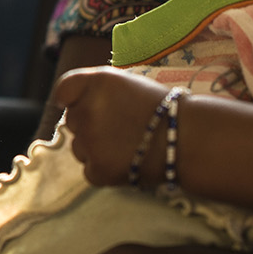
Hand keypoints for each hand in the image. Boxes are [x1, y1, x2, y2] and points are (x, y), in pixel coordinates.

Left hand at [47, 68, 168, 186]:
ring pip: (79, 147)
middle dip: (90, 124)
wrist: (189, 139)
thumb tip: (68, 100)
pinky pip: (90, 170)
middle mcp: (87, 111)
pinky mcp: (98, 170)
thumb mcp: (126, 84)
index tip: (80, 105)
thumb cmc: (161, 108)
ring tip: (128, 145)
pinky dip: (105, 169)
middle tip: (120, 127)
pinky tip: (128, 161)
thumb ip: (96, 90)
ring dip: (96, 148)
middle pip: (72, 121)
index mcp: (96, 83)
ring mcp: (90, 143)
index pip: (63, 90)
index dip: (71, 99)